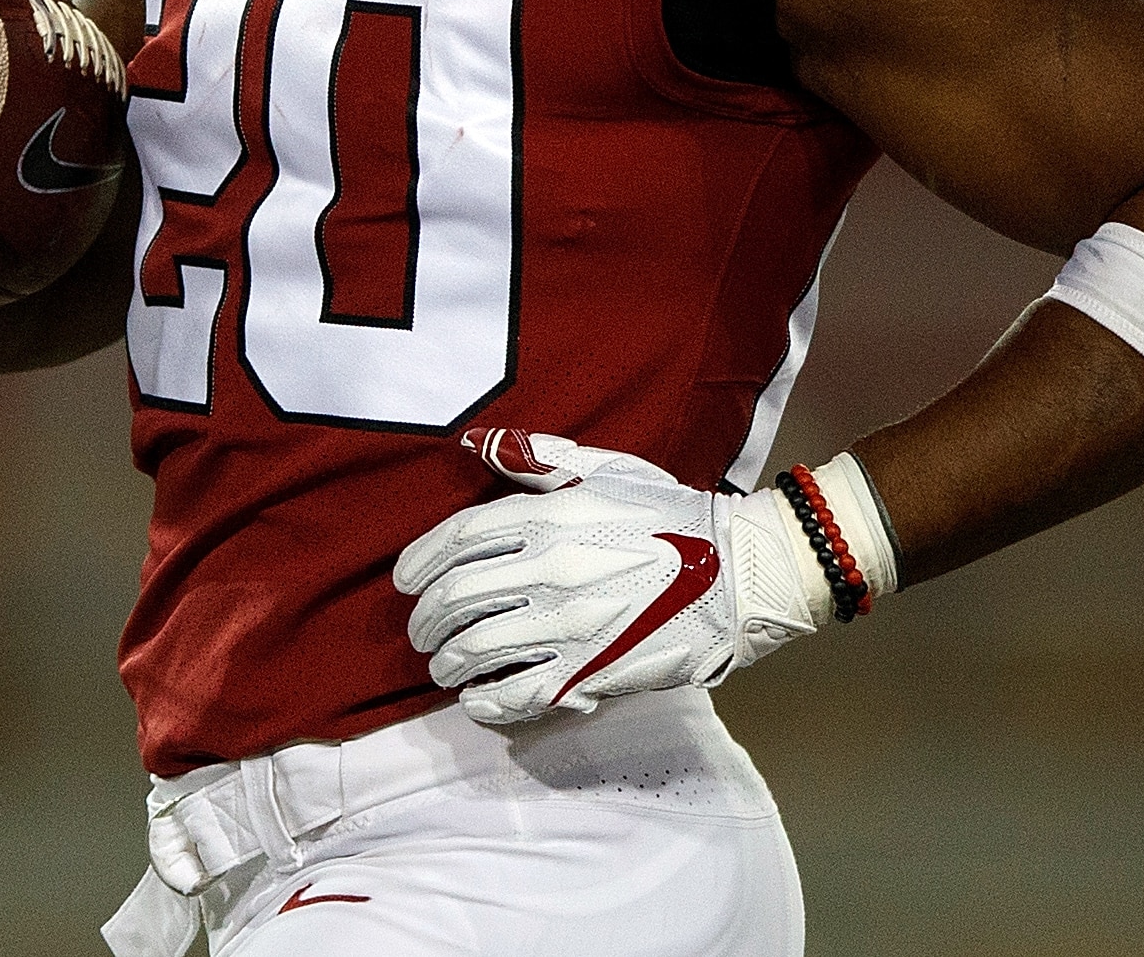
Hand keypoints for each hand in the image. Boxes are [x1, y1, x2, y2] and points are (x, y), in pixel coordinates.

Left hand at [392, 428, 829, 726]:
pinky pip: (516, 695)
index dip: (419, 560)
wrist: (739, 574)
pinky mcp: (590, 671)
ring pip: (475, 649)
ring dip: (446, 660)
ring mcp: (568, 626)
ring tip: (443, 663)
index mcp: (550, 518)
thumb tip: (477, 441)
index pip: (457, 540)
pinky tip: (476, 697)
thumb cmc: (672, 515)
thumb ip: (538, 458)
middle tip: (420, 629)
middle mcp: (551, 571)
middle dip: (425, 617)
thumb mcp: (606, 470)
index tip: (404, 579)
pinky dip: (483, 701)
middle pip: (455, 598)